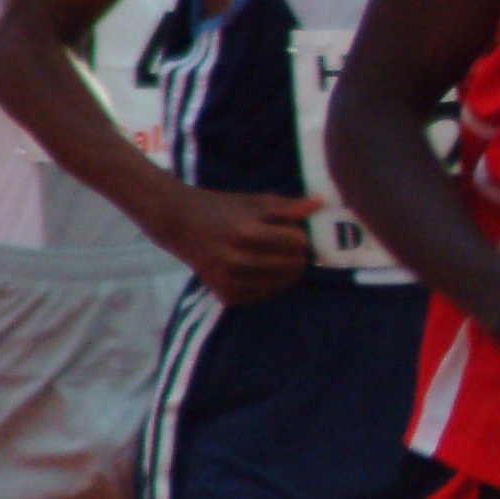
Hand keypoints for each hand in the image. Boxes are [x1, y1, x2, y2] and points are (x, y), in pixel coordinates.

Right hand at [158, 186, 316, 304]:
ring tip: (276, 259)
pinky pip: (262, 296)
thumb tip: (321, 204)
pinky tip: (260, 271)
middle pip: (293, 266)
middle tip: (288, 249)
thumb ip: (288, 207)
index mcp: (247, 231)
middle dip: (297, 257)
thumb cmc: (221, 208)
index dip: (300, 237)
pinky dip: (267, 286)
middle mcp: (238, 258)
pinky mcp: (224, 294)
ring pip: (280, 284)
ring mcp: (229, 279)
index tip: (293, 233)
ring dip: (285, 273)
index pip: (298, 243)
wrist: (179, 222)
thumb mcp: (254, 202)